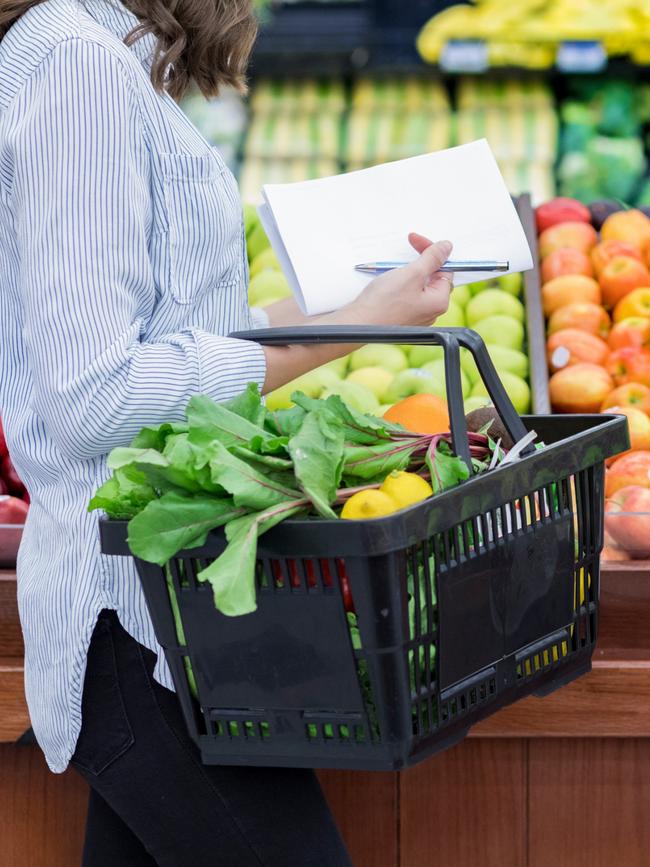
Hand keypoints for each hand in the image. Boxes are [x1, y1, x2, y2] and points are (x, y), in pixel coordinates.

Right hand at [260, 234, 453, 392]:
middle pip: (432, 278)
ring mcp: (416, 317)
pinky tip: (388, 282)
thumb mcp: (412, 273)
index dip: (431, 252)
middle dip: (419, 262)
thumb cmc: (384, 302)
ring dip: (407, 272)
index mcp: (439, 302)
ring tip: (393, 269)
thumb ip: (432, 258)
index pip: (444, 269)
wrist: (358, 325)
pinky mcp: (401, 318)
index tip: (415, 240)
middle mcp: (430, 312)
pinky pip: (406, 296)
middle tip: (404, 253)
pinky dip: (399, 284)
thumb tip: (447, 247)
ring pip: (417, 286)